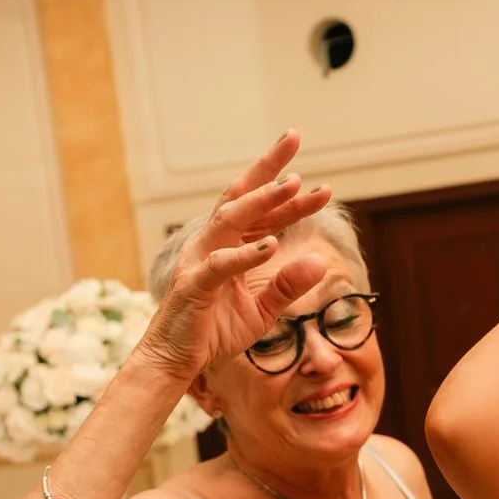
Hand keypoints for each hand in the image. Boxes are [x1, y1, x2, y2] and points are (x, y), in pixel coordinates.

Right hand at [135, 133, 333, 378]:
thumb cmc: (214, 332)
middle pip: (241, 195)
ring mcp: (200, 260)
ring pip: (231, 219)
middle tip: (293, 137)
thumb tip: (320, 262)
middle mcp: (212, 243)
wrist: (175, 361)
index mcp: (228, 246)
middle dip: (268, 167)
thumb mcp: (261, 311)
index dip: (290, 197)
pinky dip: (247, 253)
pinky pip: (222, 264)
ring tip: (292, 186)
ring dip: (262, 200)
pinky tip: (273, 245)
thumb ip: (288, 286)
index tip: (323, 185)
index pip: (262, 213)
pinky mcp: (194, 285)